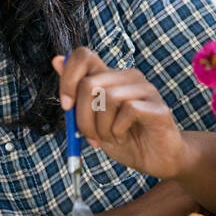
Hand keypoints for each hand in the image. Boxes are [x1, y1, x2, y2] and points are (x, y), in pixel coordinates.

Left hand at [53, 48, 191, 179]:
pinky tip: (123, 138)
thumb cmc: (125, 138)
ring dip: (102, 127)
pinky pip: (129, 110)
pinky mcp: (158, 107)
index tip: (66, 106)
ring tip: (110, 137)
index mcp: (112, 77)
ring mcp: (146, 90)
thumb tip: (56, 60)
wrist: (156, 160)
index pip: (83, 56)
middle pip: (89, 83)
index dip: (68, 78)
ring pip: (108, 97)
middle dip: (82, 117)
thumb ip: (77, 93)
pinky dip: (118, 130)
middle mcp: (129, 77)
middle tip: (91, 136)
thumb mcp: (92, 119)